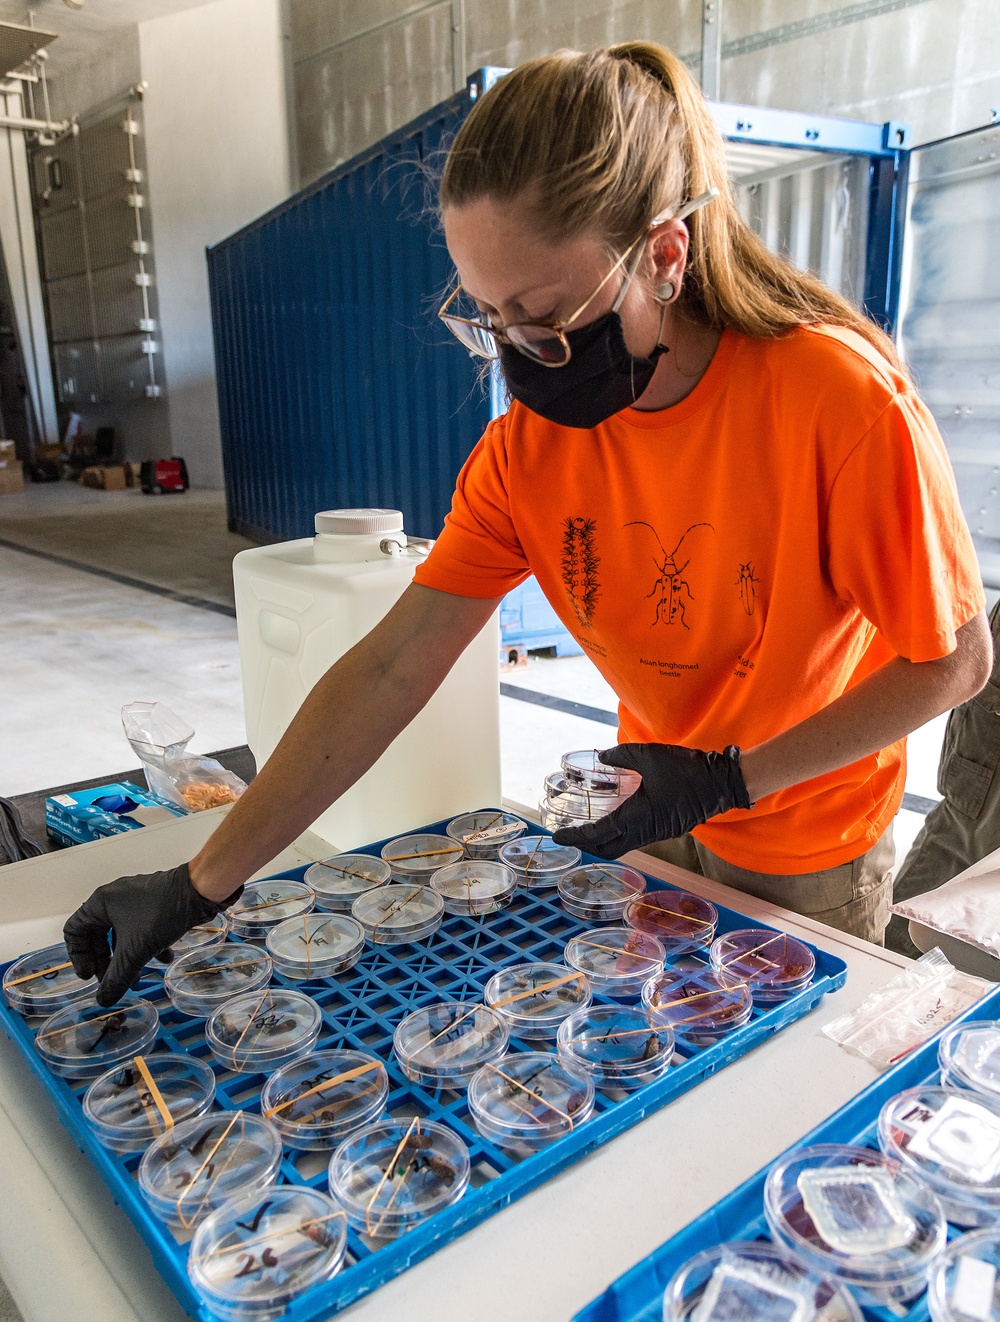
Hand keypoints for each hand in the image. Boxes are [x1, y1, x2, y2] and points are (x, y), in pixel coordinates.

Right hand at [63, 864, 241, 1005]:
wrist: (201, 890)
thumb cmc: (164, 913)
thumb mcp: (135, 951)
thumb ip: (117, 978)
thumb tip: (104, 1000)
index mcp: (101, 903)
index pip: (74, 931)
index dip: (79, 957)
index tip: (90, 975)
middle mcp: (115, 898)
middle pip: (98, 936)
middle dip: (106, 962)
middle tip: (113, 982)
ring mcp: (136, 899)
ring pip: (122, 934)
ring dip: (127, 958)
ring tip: (137, 978)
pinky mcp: (154, 903)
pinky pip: (141, 928)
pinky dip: (147, 946)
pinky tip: (163, 959)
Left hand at [551, 742, 751, 859]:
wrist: (721, 783)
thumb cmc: (686, 770)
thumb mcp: (648, 756)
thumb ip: (621, 756)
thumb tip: (601, 757)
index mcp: (637, 817)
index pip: (598, 834)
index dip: (575, 837)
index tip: (557, 836)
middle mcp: (644, 831)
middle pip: (607, 850)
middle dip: (585, 846)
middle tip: (568, 835)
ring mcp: (656, 833)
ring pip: (621, 846)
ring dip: (601, 842)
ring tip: (585, 830)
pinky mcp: (664, 830)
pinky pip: (634, 840)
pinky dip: (617, 836)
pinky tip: (613, 821)